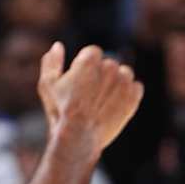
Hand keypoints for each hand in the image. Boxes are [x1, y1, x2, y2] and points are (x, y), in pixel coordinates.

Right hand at [38, 42, 145, 169]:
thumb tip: (58, 46)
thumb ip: (52, 62)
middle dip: (101, 76)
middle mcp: (110, 67)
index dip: (86, 66)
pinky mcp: (133, 98)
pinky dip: (129, 94)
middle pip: (109, 64)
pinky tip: (116, 105)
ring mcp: (124, 83)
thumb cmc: (60, 110)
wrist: (79, 137)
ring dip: (117, 83)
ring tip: (103, 100)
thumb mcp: (47, 84)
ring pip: (124, 75)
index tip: (81, 81)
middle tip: (90, 95)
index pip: (93, 53)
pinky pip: (136, 88)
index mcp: (90, 59)